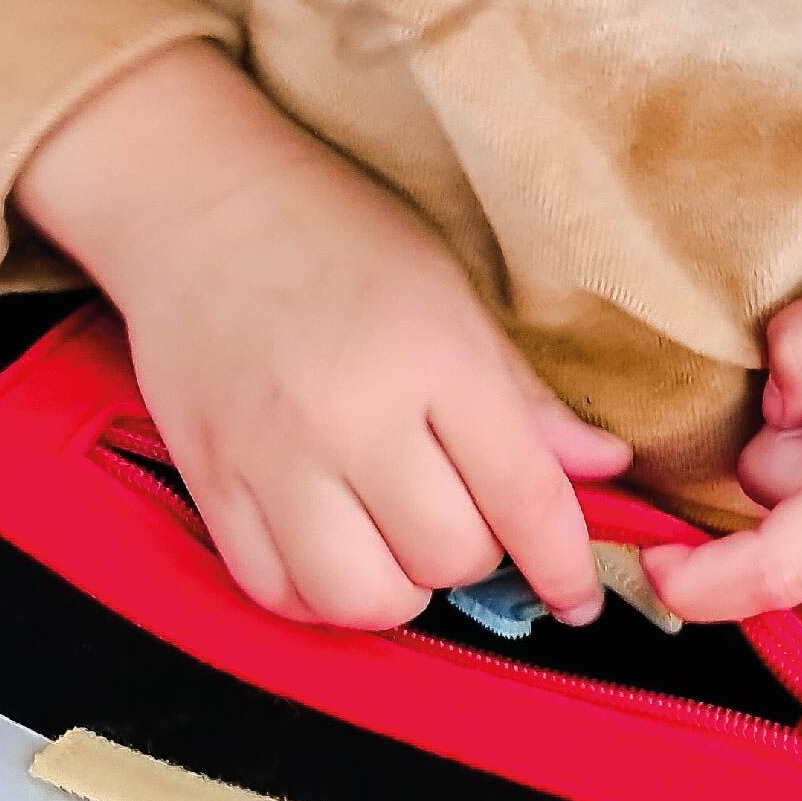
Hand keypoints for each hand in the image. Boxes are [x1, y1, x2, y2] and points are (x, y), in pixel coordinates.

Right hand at [17, 43, 628, 627]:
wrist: (197, 201)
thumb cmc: (343, 242)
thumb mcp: (455, 299)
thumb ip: (526, 400)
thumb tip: (604, 470)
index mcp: (433, 357)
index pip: (524, 499)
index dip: (564, 567)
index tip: (577, 599)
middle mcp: (350, 414)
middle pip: (447, 558)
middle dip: (473, 554)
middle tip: (459, 511)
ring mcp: (270, 455)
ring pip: (363, 599)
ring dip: (398, 589)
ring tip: (395, 543)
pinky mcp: (209, 482)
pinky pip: (278, 594)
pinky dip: (318, 597)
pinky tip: (333, 553)